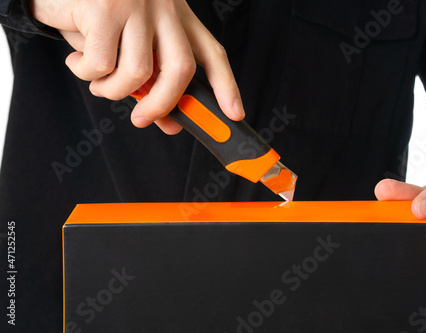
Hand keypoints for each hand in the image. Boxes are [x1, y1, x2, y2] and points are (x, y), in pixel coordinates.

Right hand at [28, 0, 244, 133]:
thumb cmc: (98, 16)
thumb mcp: (132, 45)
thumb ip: (152, 80)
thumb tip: (168, 122)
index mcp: (177, 16)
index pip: (211, 52)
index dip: (226, 86)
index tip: (235, 113)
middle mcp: (163, 8)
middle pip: (182, 69)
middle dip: (164, 105)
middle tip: (143, 119)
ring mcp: (135, 6)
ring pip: (138, 73)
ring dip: (112, 90)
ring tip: (98, 81)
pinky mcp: (104, 7)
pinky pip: (101, 64)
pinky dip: (85, 73)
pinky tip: (77, 61)